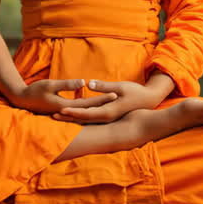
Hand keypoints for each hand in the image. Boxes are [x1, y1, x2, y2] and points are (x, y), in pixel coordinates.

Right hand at [7, 78, 118, 115]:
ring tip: (111, 101)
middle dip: (104, 103)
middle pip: (90, 109)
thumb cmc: (35, 90)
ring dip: (98, 106)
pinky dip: (88, 107)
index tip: (116, 93)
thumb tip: (84, 83)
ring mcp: (65, 113)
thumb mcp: (50, 85)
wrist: (22, 99)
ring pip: (86, 111)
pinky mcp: (63, 111)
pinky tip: (94, 102)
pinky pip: (79, 110)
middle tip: (120, 98)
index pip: (89, 104)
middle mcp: (67, 113)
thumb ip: (67, 85)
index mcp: (66, 107)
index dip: (102, 98)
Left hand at [51, 80, 165, 123]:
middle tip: (52, 116)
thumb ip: (104, 86)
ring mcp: (107, 118)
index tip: (59, 110)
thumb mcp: (121, 87)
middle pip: (83, 119)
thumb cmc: (137, 92)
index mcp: (108, 112)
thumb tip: (89, 84)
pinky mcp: (108, 115)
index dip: (72, 112)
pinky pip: (92, 117)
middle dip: (68, 117)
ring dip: (72, 117)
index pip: (86, 114)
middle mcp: (106, 118)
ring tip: (58, 115)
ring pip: (86, 119)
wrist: (150, 100)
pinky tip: (73, 114)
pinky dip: (81, 115)